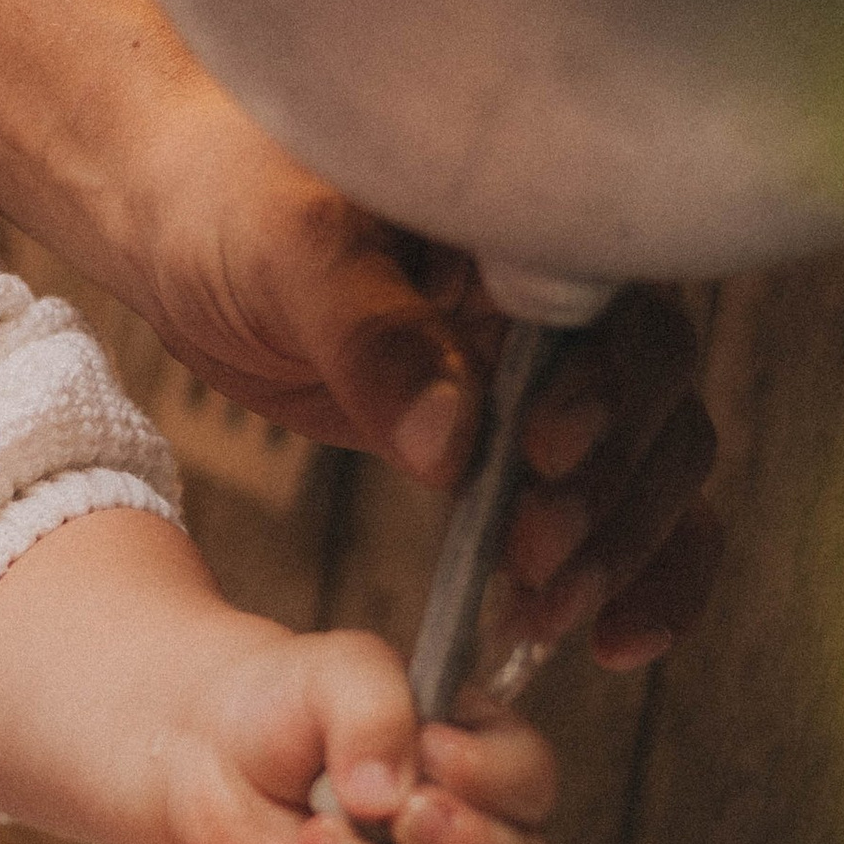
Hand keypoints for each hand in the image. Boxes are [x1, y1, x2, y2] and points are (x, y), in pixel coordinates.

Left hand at [120, 91, 720, 668]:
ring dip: (622, 550)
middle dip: (610, 494)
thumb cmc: (237, 200)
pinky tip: (616, 642)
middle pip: (654, 401)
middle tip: (535, 560)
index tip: (541, 454)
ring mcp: (556, 370)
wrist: (189, 227)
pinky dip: (636, 573)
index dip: (604, 394)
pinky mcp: (527, 439)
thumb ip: (371, 334)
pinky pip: (613, 508)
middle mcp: (571, 293)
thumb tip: (454, 444)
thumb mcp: (288, 249)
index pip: (619, 313)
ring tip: (549, 616)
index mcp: (535, 223)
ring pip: (650, 464)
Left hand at [154, 622, 553, 843]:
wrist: (211, 744)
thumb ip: (375, 711)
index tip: (433, 748)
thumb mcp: (339, 671)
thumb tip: (385, 794)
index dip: (492, 778)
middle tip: (400, 814)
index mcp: (482, 759)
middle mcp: (467, 837)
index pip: (528, 784)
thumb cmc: (291, 701)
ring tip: (313, 834)